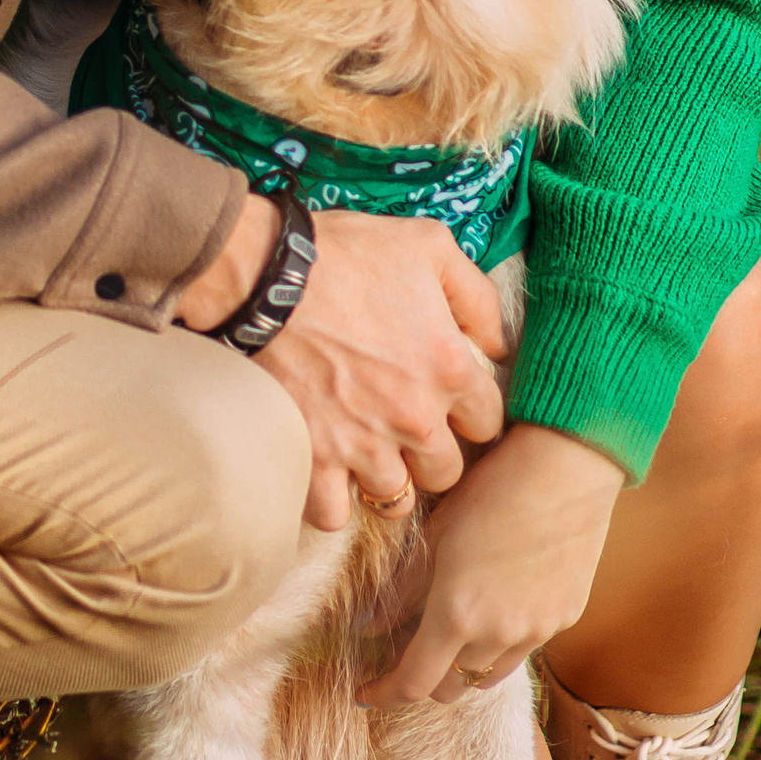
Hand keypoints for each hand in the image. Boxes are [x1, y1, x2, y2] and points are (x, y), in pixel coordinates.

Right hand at [175, 201, 509, 532]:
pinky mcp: (313, 457)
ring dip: (387, 481)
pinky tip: (328, 476)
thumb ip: (477, 296)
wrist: (263, 276)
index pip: (488, 423)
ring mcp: (363, 444)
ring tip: (369, 456)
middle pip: (447, 472)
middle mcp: (414, 418)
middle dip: (432, 454)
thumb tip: (497, 344)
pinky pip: (333, 513)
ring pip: (395, 499)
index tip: (447, 401)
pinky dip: (332, 502)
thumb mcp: (429, 246)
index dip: (469, 412)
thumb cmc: (344, 254)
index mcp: (449, 369)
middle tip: (406, 430)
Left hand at [359, 422, 624, 706]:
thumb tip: (368, 625)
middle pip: (452, 689)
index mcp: (457, 614)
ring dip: (464, 666)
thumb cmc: (492, 488)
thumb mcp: (435, 535)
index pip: (414, 684)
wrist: (567, 465)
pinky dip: (499, 644)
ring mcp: (537, 631)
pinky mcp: (565, 618)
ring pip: (489, 675)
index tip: (365, 691)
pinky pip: (523, 648)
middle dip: (424, 680)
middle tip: (405, 656)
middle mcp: (499, 635)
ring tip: (450, 635)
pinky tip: (492, 610)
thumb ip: (402, 590)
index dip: (385, 694)